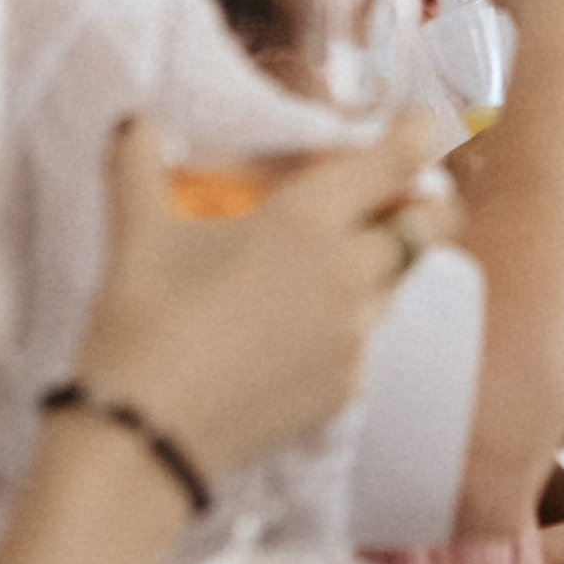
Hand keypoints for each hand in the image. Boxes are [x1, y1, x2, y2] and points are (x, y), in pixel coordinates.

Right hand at [80, 112, 444, 485]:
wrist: (141, 442)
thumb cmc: (143, 324)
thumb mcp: (137, 235)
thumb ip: (138, 165)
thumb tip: (132, 121)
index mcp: (309, 219)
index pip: (403, 160)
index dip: (422, 137)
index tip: (419, 129)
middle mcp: (351, 273)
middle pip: (431, 225)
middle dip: (424, 209)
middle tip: (388, 204)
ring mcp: (356, 337)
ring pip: (399, 286)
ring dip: (380, 271)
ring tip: (322, 275)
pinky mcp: (347, 390)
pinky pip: (367, 344)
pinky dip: (345, 331)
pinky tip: (294, 338)